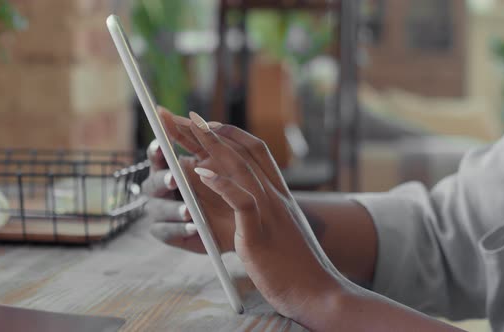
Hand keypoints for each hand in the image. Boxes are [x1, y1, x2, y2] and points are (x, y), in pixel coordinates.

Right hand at [142, 107, 234, 252]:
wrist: (239, 225)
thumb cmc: (229, 189)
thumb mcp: (223, 165)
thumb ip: (210, 144)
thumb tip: (201, 121)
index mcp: (173, 167)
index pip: (158, 155)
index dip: (157, 150)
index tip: (161, 146)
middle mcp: (163, 188)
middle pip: (153, 182)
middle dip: (162, 179)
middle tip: (175, 179)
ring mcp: (163, 211)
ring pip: (157, 208)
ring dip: (172, 208)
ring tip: (188, 211)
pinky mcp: (168, 232)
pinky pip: (166, 232)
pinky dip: (178, 229)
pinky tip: (192, 227)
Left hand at [185, 112, 340, 319]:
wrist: (319, 292)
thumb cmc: (294, 268)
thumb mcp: (277, 232)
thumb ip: (259, 214)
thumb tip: (235, 203)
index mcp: (279, 195)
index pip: (256, 151)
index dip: (231, 133)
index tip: (208, 124)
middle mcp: (276, 196)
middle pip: (241, 152)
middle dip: (210, 132)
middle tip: (183, 116)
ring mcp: (271, 211)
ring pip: (241, 168)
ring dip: (211, 147)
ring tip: (186, 130)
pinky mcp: (261, 232)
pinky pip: (242, 200)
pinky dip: (221, 184)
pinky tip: (201, 172)